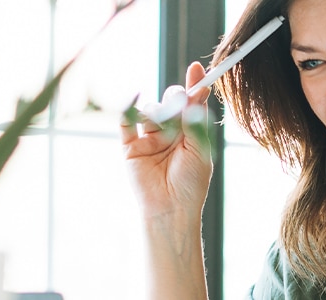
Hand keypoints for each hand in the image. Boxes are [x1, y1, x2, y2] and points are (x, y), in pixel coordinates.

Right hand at [123, 61, 213, 222]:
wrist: (170, 210)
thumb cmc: (190, 183)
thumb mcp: (199, 148)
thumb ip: (196, 119)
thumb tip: (198, 90)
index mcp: (190, 133)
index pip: (191, 104)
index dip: (194, 85)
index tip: (198, 69)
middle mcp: (169, 134)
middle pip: (169, 103)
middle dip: (174, 99)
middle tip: (179, 103)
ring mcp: (149, 139)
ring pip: (150, 111)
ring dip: (157, 112)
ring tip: (163, 126)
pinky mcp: (131, 147)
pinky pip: (126, 123)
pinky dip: (128, 109)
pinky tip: (134, 100)